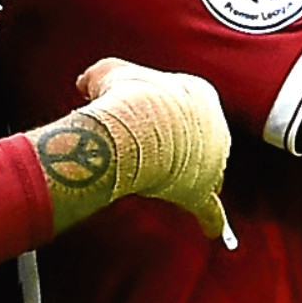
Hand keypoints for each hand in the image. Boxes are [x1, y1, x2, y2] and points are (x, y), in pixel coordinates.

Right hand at [74, 57, 233, 243]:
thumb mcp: (108, 73)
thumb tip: (86, 83)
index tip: (146, 116)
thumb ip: (99, 78)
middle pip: (199, 140)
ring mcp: (212, 161)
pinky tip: (210, 229)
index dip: (164, 112)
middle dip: (178, 144)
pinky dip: (210, 219)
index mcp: (200, 94)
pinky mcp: (202, 191)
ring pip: (204, 172)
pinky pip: (210, 209)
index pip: (187, 104)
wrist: (137, 125)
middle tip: (150, 148)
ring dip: (188, 176)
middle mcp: (215, 127)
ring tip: (163, 181)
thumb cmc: (128, 96)